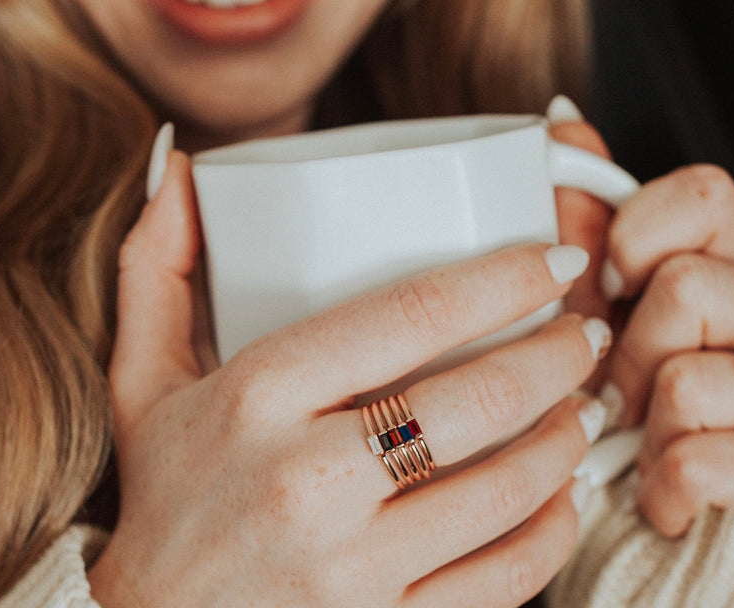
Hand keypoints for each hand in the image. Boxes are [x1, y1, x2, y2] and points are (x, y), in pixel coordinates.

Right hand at [89, 151, 609, 607]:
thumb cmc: (168, 497)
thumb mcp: (146, 378)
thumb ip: (158, 267)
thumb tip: (180, 167)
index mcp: (257, 397)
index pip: (413, 314)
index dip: (508, 277)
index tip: (559, 258)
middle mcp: (305, 481)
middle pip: (479, 400)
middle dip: (560, 356)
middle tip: (586, 334)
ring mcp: (349, 566)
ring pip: (509, 489)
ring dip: (572, 438)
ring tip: (587, 406)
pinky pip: (506, 579)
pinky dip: (556, 529)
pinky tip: (566, 494)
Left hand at [549, 107, 733, 538]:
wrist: (642, 512)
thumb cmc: (616, 401)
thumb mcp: (588, 303)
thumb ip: (585, 209)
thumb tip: (565, 120)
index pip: (707, 194)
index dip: (635, 239)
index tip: (608, 285)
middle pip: (689, 287)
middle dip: (624, 351)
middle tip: (619, 388)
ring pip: (690, 381)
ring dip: (640, 426)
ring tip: (645, 440)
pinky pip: (703, 462)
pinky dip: (661, 485)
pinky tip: (666, 486)